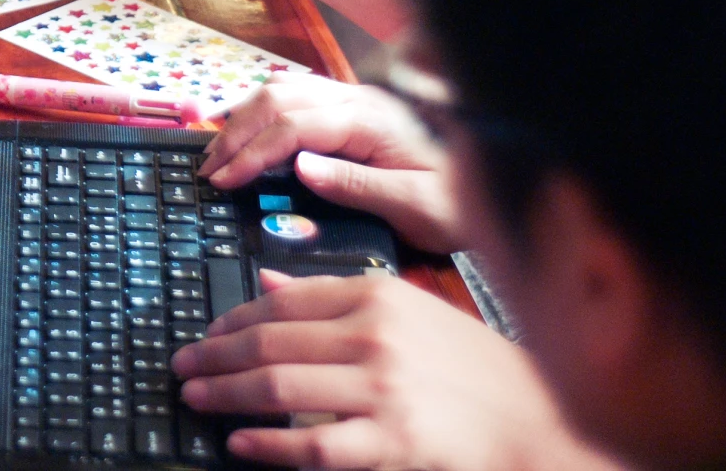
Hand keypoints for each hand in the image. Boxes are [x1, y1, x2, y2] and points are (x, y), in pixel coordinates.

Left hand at [174, 274, 586, 470]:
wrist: (543, 426)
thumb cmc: (477, 371)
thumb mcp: (412, 313)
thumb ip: (338, 297)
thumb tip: (268, 280)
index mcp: (377, 295)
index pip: (283, 301)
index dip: (233, 318)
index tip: (206, 334)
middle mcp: (374, 335)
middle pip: (269, 342)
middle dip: (214, 356)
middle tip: (183, 368)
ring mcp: (381, 389)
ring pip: (278, 386)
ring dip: (226, 394)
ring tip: (197, 399)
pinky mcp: (391, 441)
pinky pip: (309, 443)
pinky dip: (266, 444)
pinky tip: (240, 444)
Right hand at [199, 77, 458, 253]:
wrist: (493, 183)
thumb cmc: (457, 204)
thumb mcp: (417, 207)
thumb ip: (359, 186)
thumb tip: (300, 167)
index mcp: (370, 122)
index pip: (292, 127)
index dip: (252, 152)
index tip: (224, 180)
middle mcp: (357, 100)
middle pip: (277, 99)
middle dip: (236, 133)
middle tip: (209, 169)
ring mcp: (353, 98)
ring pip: (281, 89)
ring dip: (243, 117)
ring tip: (219, 151)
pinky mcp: (352, 106)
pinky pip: (294, 92)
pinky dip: (261, 108)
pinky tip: (249, 127)